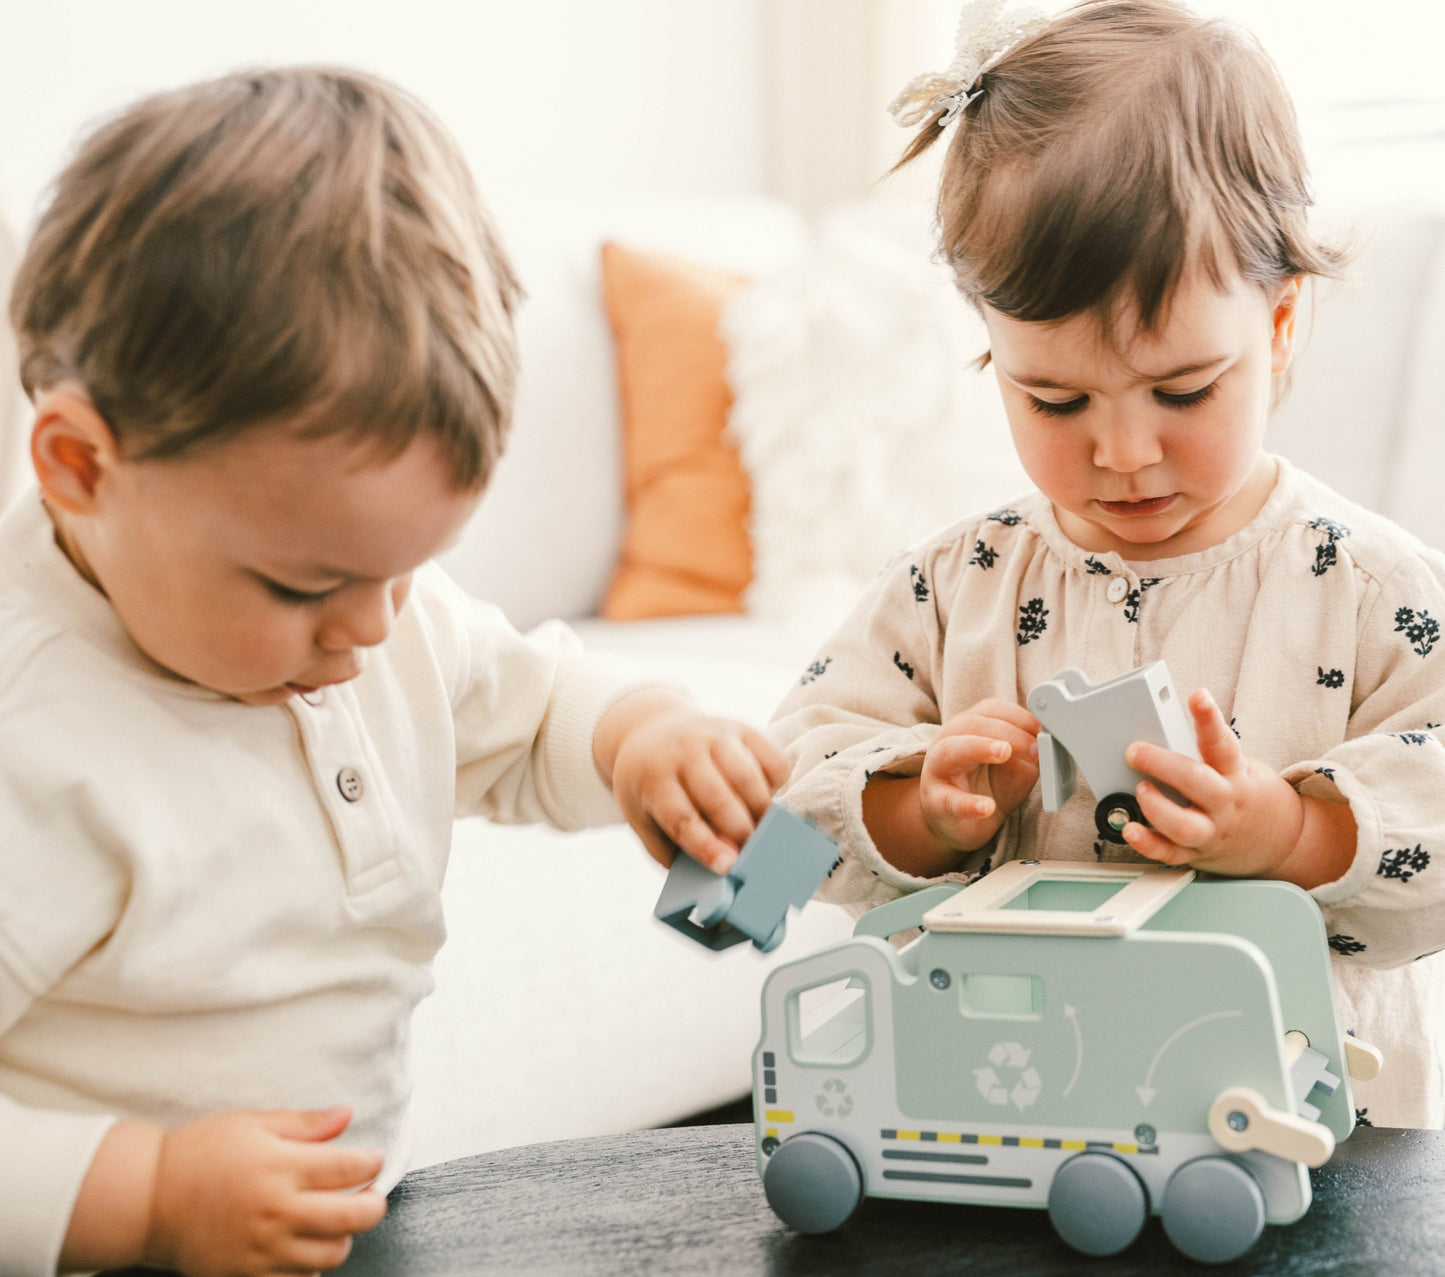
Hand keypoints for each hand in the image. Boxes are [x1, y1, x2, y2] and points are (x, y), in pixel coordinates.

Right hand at [145, 1105, 386, 1276]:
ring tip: (331, 1219)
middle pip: (354, 1218)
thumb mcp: (252, 1123)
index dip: (371, 1162)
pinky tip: (302, 1244)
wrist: (147, 1200)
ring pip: (332, 1254)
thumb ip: (304, 1124)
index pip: (350, 1168)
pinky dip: (310, 1266)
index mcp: (280, 1167)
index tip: (372, 1159)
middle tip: (368, 1194)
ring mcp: (263, 1250)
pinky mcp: (247, 1276)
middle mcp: (276, 1212)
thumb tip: (346, 1116)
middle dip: (373, 1205)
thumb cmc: (199, 1153)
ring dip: (341, 1236)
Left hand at [598, 688, 789, 872]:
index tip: (729, 867)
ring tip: (765, 832)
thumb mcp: (642, 818)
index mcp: (653, 779)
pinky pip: (771, 756)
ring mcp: (713, 735)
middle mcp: (683, 752)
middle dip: (740, 833)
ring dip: (762, 811)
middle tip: (753, 856)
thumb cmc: (652, 787)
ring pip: (748, 777)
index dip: (707, 846)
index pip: (681, 818)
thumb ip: (671, 849)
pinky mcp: (740, 727)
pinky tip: (766, 795)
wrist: (651, 732)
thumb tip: (717, 873)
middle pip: (719, 799)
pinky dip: (777, 782)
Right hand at [918, 699, 1040, 854]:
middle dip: (1007, 732)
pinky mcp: (937, 802)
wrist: (959, 822)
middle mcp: (949, 741)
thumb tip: (1046, 743)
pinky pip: (950, 800)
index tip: (1042, 729)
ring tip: (1004, 752)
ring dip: (979, 747)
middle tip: (1034, 747)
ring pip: (952, 750)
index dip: (1019, 716)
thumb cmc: (986, 787)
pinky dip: (968, 804)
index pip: (991, 710)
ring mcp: (938, 771)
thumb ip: (1027, 753)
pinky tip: (986, 807)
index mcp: (969, 727)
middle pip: (972, 724)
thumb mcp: (1014, 766)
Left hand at [1121, 687, 1352, 884]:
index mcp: (1237, 774)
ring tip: (1141, 789)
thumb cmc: (1253, 795)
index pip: (1222, 742)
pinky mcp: (1198, 853)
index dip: (1209, 718)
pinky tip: (1130, 829)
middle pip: (1196, 782)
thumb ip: (1208, 756)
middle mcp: (1225, 803)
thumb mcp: (1242, 767)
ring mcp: (1212, 831)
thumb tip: (1162, 733)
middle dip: (1162, 764)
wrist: (1286, 841)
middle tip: (1136, 751)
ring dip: (1156, 807)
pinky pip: (1169, 853)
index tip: (1198, 696)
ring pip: (1183, 825)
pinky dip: (1147, 844)